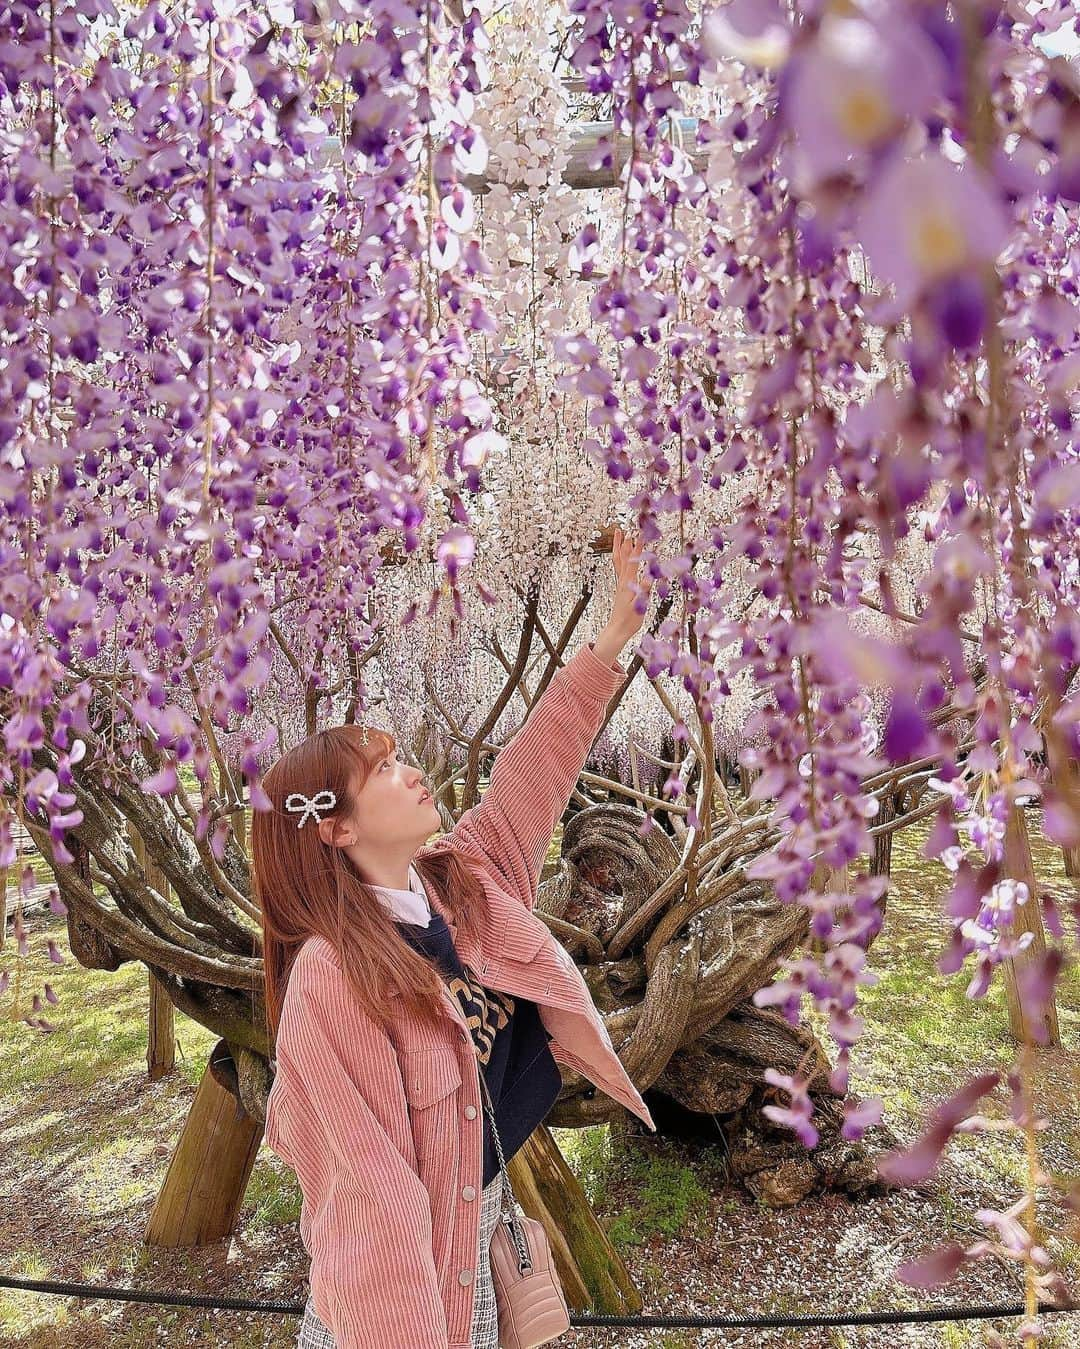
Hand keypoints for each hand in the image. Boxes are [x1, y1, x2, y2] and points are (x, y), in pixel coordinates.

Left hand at [593, 528, 653, 665]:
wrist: (618, 629)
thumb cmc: (630, 620)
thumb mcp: (639, 607)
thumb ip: (643, 592)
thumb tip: (648, 577)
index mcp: (628, 583)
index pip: (633, 562)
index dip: (637, 548)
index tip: (641, 534)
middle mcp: (623, 580)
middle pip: (623, 557)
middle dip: (625, 541)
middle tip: (627, 527)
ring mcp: (621, 583)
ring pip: (619, 560)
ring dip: (619, 546)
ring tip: (619, 533)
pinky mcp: (621, 586)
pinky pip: (619, 567)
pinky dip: (620, 557)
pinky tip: (622, 553)